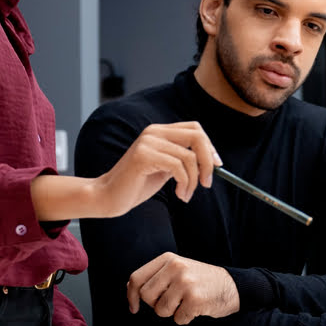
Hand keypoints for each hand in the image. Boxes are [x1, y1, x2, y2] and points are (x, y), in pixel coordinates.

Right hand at [94, 122, 220, 217]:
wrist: (109, 197)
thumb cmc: (137, 185)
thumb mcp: (165, 169)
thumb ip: (182, 160)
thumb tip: (213, 162)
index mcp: (159, 132)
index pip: (195, 128)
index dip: (210, 146)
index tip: (216, 166)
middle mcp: (153, 132)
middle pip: (197, 136)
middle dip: (208, 161)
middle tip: (208, 182)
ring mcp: (148, 142)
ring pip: (189, 157)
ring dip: (194, 181)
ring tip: (186, 195)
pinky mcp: (143, 156)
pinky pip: (178, 167)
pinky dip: (185, 184)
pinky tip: (179, 195)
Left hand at [127, 252, 239, 323]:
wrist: (232, 286)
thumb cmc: (201, 280)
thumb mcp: (178, 268)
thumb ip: (156, 275)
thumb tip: (131, 288)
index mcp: (168, 259)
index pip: (137, 278)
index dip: (131, 296)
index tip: (133, 307)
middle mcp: (175, 268)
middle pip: (146, 296)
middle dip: (156, 305)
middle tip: (171, 302)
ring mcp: (185, 283)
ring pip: (161, 310)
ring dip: (171, 313)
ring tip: (184, 303)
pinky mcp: (195, 300)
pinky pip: (178, 319)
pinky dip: (184, 319)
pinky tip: (195, 309)